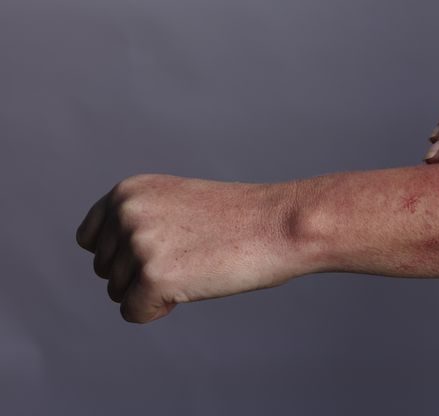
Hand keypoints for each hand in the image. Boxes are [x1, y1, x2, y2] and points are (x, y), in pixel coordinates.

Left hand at [75, 174, 303, 322]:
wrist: (280, 224)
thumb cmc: (240, 218)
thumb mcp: (176, 202)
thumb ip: (138, 220)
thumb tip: (107, 262)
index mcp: (128, 190)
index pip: (91, 240)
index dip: (124, 253)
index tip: (164, 248)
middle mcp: (125, 212)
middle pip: (104, 270)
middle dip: (140, 273)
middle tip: (190, 256)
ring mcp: (137, 244)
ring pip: (118, 293)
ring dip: (153, 290)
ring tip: (197, 266)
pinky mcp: (152, 277)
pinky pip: (134, 313)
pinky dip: (160, 309)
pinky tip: (195, 284)